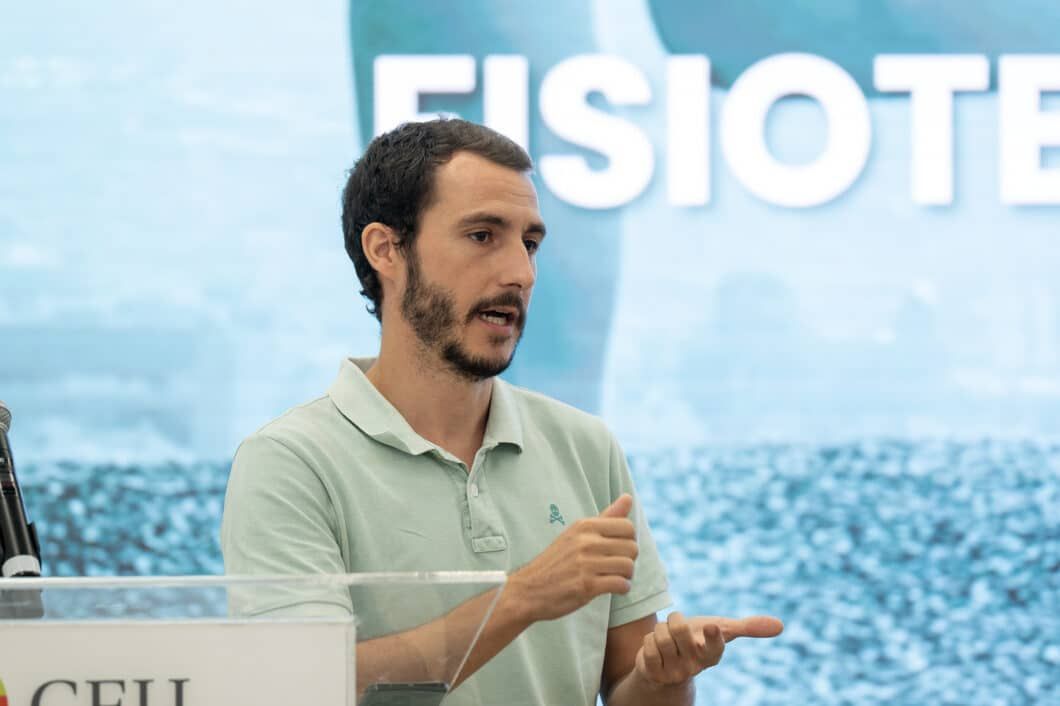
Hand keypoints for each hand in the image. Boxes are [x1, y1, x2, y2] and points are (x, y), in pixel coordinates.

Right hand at [506, 494, 638, 622]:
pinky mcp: (586, 585)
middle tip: (616, 567)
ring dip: (626, 576)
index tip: (618, 550)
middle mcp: (585, 541)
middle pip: (632, 547)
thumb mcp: (577, 534)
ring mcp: (585, 563)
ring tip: (615, 578)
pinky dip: (622, 589)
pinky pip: (621, 584)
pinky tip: (612, 588)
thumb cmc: (557, 561)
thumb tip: (629, 497)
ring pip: (628, 566)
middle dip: (629, 559)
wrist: (529, 589)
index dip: (629, 540)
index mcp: (584, 526)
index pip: (627, 526)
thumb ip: (606, 517)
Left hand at [635, 613, 783, 686]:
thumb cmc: (697, 639)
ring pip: (661, 635)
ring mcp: (673, 672)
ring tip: (666, 638)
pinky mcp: (653, 673)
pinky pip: (647, 645)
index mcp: (712, 656)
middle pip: (680, 630)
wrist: (668, 658)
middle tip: (678, 627)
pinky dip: (648, 640)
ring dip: (660, 629)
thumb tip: (780, 625)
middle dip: (675, 619)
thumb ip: (748, 627)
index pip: (714, 649)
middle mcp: (695, 667)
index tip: (711, 626)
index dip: (712, 637)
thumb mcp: (721, 630)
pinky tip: (654, 648)